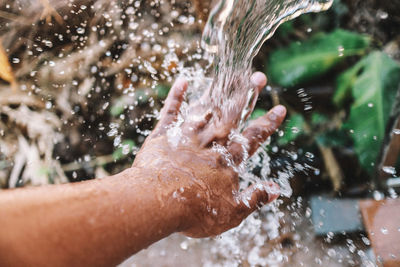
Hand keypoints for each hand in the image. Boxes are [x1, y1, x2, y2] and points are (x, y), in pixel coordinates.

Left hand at [132, 72, 285, 236]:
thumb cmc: (193, 212)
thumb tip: (276, 190)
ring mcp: (186, 136)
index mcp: (227, 160)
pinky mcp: (163, 135)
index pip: (253, 138)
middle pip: (232, 114)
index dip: (267, 124)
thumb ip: (254, 198)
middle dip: (246, 95)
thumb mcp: (231, 213)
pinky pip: (171, 111)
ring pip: (206, 108)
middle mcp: (209, 143)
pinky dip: (176, 96)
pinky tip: (182, 80)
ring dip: (219, 90)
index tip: (280, 108)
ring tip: (230, 73)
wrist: (156, 203)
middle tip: (259, 76)